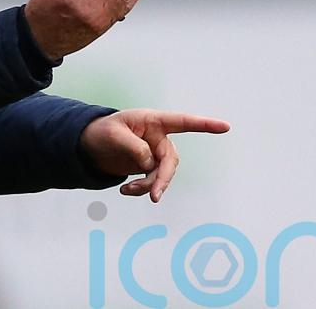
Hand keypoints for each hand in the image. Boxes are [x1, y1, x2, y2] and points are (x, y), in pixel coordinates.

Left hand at [79, 109, 230, 201]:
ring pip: (162, 174)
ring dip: (148, 185)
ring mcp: (154, 153)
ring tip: (126, 189)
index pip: (182, 122)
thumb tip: (150, 163)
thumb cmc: (103, 131)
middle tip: (154, 196)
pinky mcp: (148, 167)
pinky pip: (152, 181)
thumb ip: (134, 147)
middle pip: (170, 160)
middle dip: (163, 178)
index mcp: (152, 121)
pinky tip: (124, 190)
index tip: (225, 126)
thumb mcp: (114, 135)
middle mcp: (158, 137)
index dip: (204, 124)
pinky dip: (140, 189)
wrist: (90, 144)